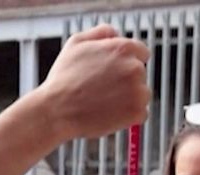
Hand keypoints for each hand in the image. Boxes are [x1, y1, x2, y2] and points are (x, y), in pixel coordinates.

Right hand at [39, 24, 150, 138]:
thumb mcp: (76, 42)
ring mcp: (137, 91)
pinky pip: (141, 113)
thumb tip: (115, 33)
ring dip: (129, 99)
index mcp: (122, 48)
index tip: (116, 72)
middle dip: (126, 81)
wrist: (57, 110)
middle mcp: (134, 68)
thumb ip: (100, 33)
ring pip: (142, 94)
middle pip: (140, 74)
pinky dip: (129, 117)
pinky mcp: (136, 112)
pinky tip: (111, 114)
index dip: (128, 62)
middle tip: (104, 89)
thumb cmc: (63, 78)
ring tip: (105, 102)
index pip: (141, 52)